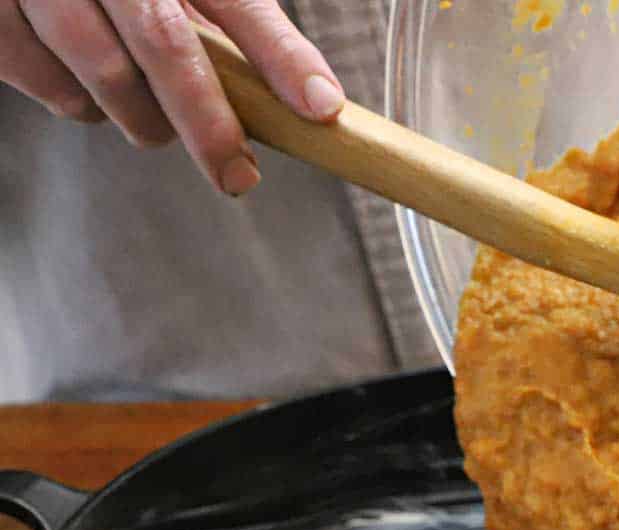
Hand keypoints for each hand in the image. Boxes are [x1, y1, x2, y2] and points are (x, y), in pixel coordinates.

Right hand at [0, 0, 344, 194]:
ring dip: (142, 118)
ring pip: (105, 74)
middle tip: (237, 174)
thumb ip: (225, 24)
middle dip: (209, 124)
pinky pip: (48, 84)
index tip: (320, 109)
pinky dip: (77, 103)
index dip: (281, 57)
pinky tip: (88, 89)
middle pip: (166, 45)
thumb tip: (298, 100)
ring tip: (153, 121)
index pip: (238, 3)